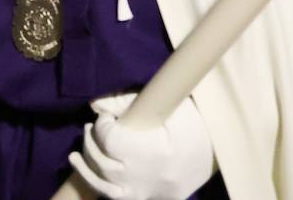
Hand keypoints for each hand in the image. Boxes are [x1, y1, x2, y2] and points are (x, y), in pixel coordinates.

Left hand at [68, 92, 214, 199]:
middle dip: (94, 138)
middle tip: (97, 123)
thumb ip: (128, 101)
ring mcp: (142, 192)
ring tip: (86, 136)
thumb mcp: (168, 106)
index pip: (112, 141)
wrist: (214, 157)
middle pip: (103, 160)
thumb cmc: (193, 126)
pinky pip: (108, 194)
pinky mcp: (140, 198)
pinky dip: (90, 179)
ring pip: (101, 179)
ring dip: (87, 157)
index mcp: (155, 153)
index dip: (103, 125)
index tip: (108, 116)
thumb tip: (95, 104)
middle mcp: (146, 177)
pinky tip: (77, 162)